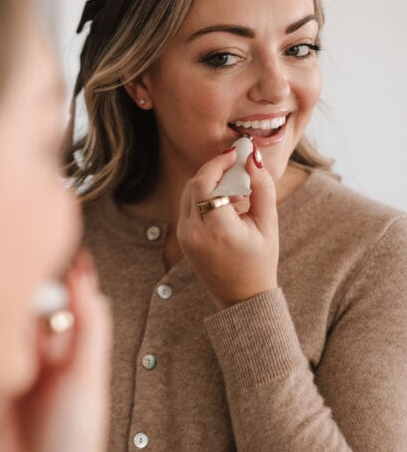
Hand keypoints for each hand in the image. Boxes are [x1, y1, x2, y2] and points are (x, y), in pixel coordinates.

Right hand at [0, 252, 111, 451]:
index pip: (42, 296)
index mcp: (55, 346)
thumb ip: (88, 325)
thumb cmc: (73, 442)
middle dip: (0, 286)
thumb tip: (84, 270)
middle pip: (6, 304)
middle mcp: (20, 353)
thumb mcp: (87, 378)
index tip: (28, 247)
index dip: (36, 274)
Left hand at [177, 147, 278, 307]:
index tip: (236, 154)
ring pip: (188, 193)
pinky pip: (188, 206)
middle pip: (195, 184)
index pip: (207, 183)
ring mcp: (184, 237)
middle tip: (237, 165)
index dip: (219, 163)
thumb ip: (262, 187)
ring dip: (209, 182)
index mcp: (217, 230)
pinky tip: (226, 203)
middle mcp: (194, 233)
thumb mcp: (268, 223)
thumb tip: (253, 157)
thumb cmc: (260, 261)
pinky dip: (203, 197)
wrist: (242, 297)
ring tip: (235, 189)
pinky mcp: (182, 238)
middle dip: (214, 169)